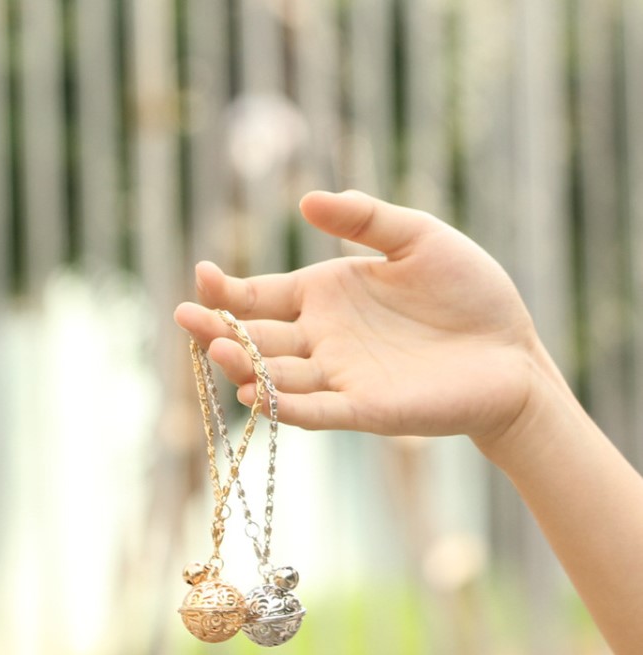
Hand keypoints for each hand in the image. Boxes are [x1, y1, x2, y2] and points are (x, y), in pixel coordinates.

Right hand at [174, 190, 544, 442]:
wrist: (511, 349)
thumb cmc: (468, 291)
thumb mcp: (418, 237)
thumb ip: (364, 218)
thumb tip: (305, 199)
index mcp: (326, 295)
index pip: (262, 294)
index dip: (228, 290)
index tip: (201, 276)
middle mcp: (323, 338)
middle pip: (258, 336)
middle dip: (221, 330)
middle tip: (188, 319)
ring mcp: (341, 376)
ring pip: (279, 376)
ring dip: (247, 366)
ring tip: (220, 351)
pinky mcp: (367, 409)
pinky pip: (317, 410)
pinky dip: (286, 406)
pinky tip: (258, 395)